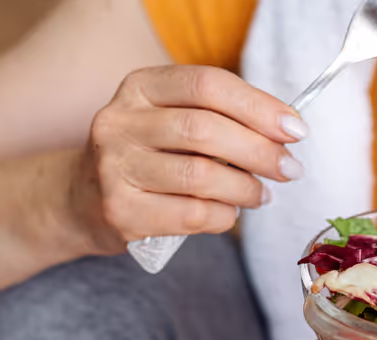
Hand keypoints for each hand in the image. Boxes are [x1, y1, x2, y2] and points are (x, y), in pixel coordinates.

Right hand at [72, 65, 308, 253]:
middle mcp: (120, 121)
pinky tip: (231, 213)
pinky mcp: (119, 211)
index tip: (295, 129)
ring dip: (246, 188)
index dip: (259, 106)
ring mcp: (114, 167)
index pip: (208, 85)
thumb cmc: (146, 157)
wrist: (81, 200)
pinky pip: (191, 215)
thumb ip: (221, 119)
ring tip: (263, 195)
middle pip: (206, 129)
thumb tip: (286, 133)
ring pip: (200, 176)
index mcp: (140, 87)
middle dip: (260, 151)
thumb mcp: (171, 121)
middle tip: (289, 169)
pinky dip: (224, 216)